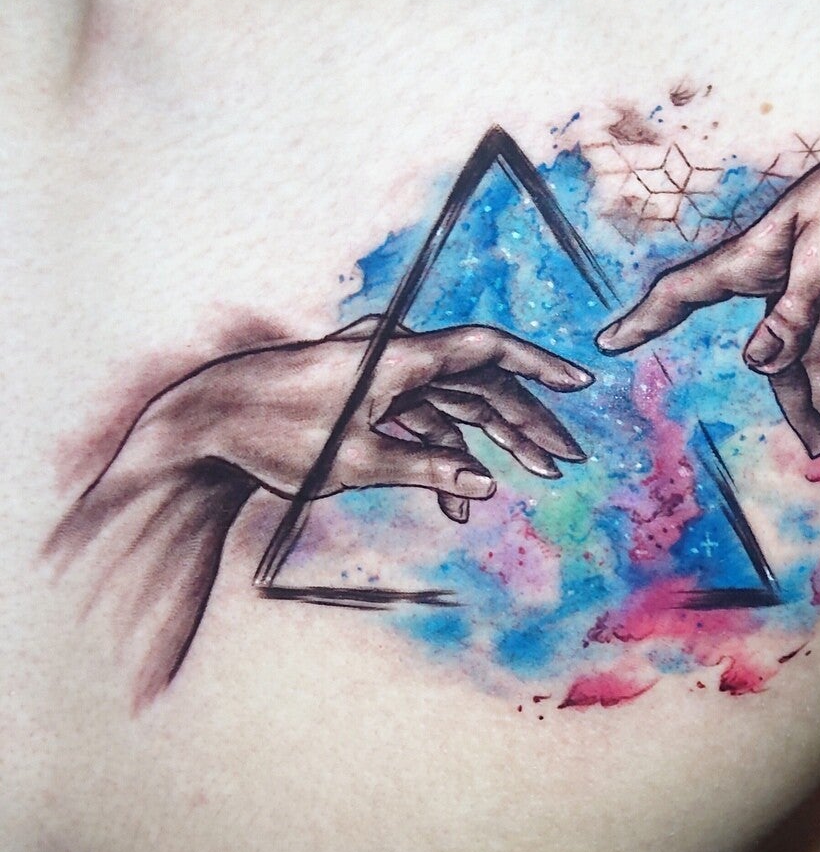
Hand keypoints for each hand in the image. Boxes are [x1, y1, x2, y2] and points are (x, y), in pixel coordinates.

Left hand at [159, 317, 593, 521]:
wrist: (207, 424)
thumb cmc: (275, 436)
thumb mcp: (356, 463)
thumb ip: (426, 472)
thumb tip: (484, 486)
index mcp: (400, 356)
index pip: (488, 349)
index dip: (540, 367)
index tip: (581, 383)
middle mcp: (396, 357)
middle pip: (480, 383)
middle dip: (526, 423)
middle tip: (566, 459)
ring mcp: (381, 377)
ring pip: (455, 405)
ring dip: (488, 445)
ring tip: (531, 480)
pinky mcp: (367, 398)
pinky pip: (421, 422)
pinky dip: (441, 455)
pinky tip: (460, 501)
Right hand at [596, 57, 819, 456]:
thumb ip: (793, 316)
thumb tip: (755, 364)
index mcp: (759, 262)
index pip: (688, 292)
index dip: (646, 319)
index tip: (608, 343)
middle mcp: (785, 285)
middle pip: (774, 355)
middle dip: (792, 402)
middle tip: (813, 447)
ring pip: (816, 359)